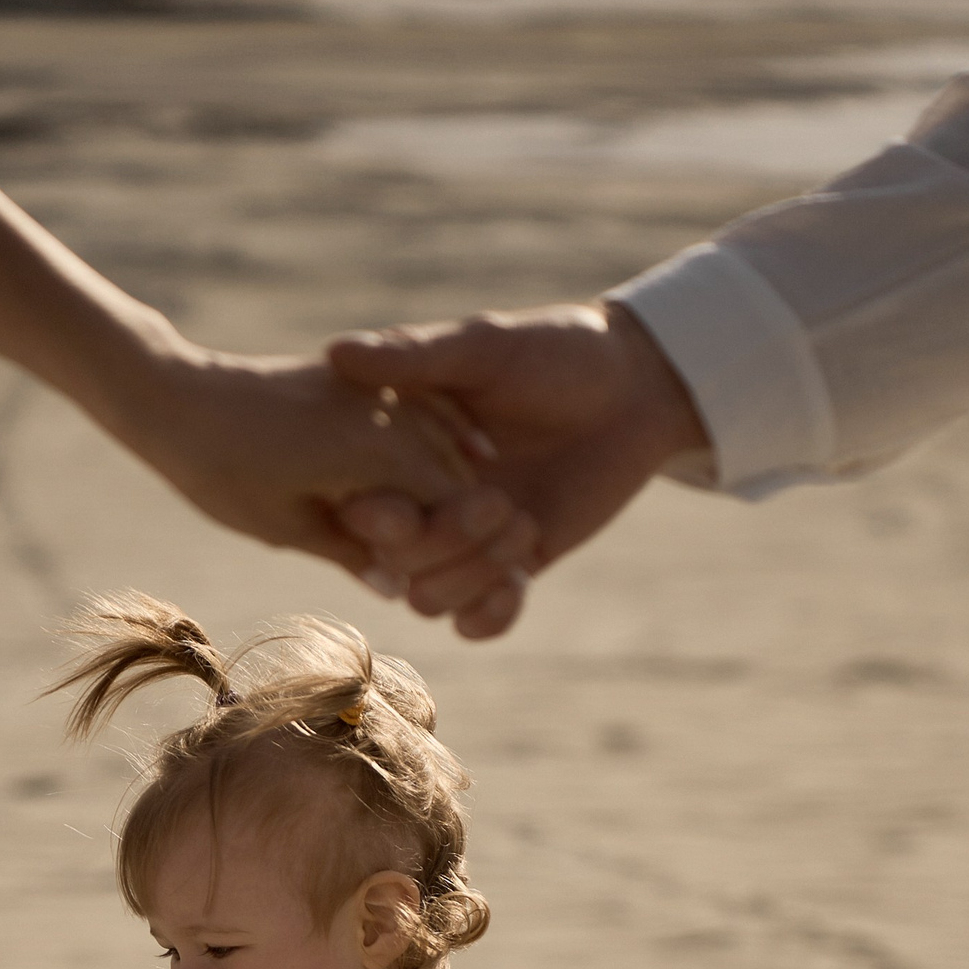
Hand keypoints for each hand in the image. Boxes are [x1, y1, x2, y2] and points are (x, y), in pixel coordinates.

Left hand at [126, 343, 534, 599]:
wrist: (180, 399)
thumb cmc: (224, 474)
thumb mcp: (286, 527)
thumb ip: (349, 551)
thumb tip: (399, 588)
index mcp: (376, 453)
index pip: (455, 501)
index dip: (477, 543)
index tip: (495, 576)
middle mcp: (386, 414)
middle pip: (459, 468)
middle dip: (479, 512)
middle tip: (509, 553)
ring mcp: (377, 391)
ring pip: (446, 433)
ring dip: (470, 472)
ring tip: (494, 513)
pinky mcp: (363, 383)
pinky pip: (424, 406)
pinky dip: (447, 432)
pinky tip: (469, 452)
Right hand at [325, 302, 708, 637]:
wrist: (632, 385)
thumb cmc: (554, 350)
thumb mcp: (483, 346)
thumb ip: (413, 356)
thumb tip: (336, 352)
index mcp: (401, 454)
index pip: (361, 508)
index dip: (374, 521)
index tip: (397, 509)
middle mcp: (425, 504)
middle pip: (395, 563)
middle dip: (439, 543)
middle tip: (497, 499)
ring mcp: (466, 542)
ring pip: (430, 599)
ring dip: (471, 573)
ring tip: (525, 520)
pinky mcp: (511, 568)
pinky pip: (475, 622)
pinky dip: (491, 616)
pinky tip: (519, 584)